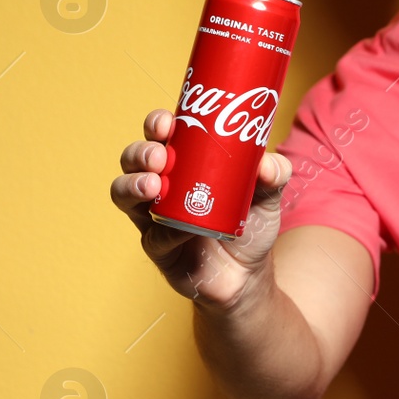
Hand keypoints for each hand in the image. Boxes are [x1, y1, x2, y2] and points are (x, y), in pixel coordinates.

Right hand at [111, 109, 293, 309]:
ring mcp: (154, 217)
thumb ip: (275, 174)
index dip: (156, 124)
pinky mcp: (158, 248)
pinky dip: (164, 231)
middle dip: (140, 152)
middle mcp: (162, 185)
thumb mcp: (268, 194)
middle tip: (160, 156)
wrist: (248, 275)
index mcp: (183, 163)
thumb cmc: (250, 226)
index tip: (167, 123)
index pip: (160, 135)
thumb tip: (267, 164)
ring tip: (153, 185)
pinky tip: (180, 230)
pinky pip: (151, 238)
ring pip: (123, 193)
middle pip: (133, 159)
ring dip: (132, 184)